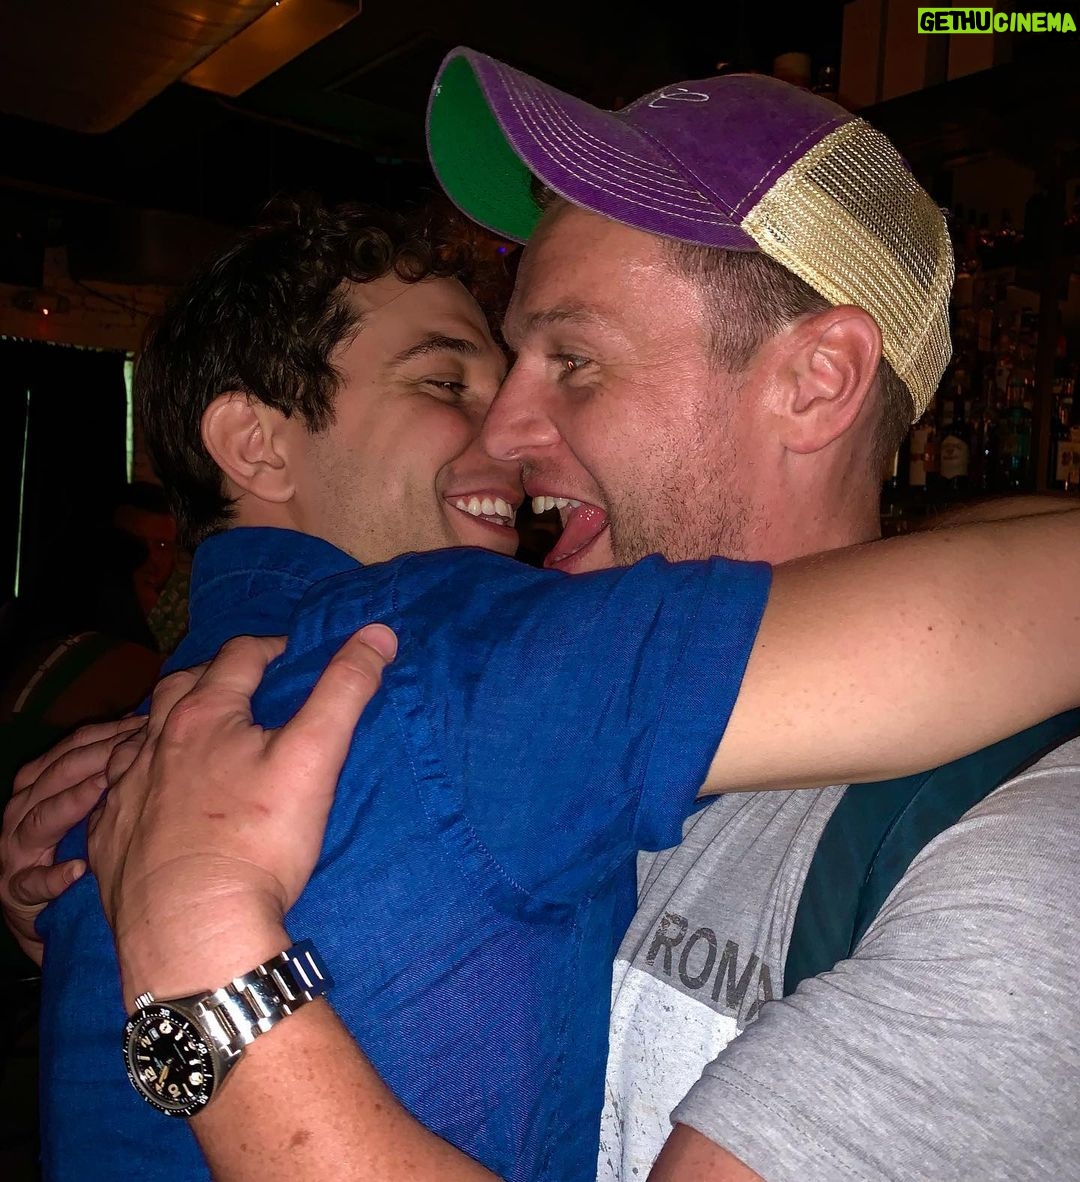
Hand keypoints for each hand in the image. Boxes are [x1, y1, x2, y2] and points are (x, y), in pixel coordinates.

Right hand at [1, 716, 143, 963]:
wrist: (35, 908)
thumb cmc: (68, 847)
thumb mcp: (81, 804)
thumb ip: (101, 769)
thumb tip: (143, 728)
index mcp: (37, 785)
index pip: (70, 750)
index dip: (106, 734)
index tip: (145, 725)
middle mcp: (21, 811)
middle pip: (56, 775)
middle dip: (95, 758)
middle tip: (135, 747)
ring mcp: (15, 851)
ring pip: (40, 819)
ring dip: (71, 803)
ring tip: (103, 788)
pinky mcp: (15, 890)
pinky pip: (32, 883)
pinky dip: (53, 877)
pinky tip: (76, 870)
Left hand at [87, 625, 396, 1005]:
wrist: (191, 931)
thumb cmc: (258, 840)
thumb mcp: (315, 756)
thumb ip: (345, 689)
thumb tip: (377, 632)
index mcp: (205, 715)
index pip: (240, 657)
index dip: (271, 647)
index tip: (292, 653)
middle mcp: (155, 742)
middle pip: (182, 686)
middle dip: (214, 675)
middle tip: (244, 685)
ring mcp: (125, 790)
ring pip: (141, 735)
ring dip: (169, 723)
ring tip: (196, 734)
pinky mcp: (109, 835)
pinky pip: (116, 789)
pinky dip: (140, 777)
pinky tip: (154, 794)